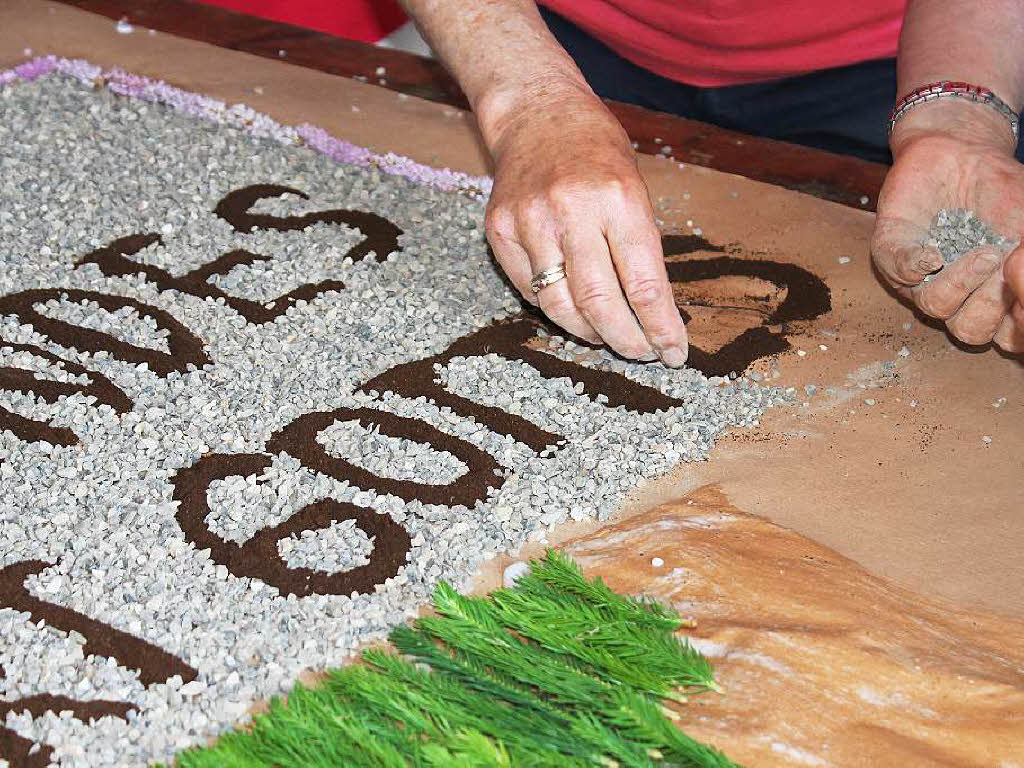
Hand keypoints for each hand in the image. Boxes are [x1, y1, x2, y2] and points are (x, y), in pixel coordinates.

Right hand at [480, 80, 687, 365]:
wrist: (536, 113)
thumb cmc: (597, 151)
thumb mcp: (635, 188)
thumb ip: (640, 248)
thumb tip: (653, 313)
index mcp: (617, 198)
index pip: (643, 283)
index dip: (660, 326)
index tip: (673, 352)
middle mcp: (571, 210)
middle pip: (599, 303)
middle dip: (626, 340)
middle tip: (642, 353)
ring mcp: (529, 221)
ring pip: (558, 306)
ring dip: (588, 333)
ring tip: (606, 335)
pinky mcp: (499, 230)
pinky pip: (528, 290)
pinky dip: (553, 308)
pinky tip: (571, 306)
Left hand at [872, 99, 1023, 350]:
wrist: (961, 151)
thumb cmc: (1001, 191)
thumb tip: (1019, 283)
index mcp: (992, 295)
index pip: (1007, 335)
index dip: (1017, 325)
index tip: (1019, 285)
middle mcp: (956, 293)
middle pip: (970, 331)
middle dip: (990, 306)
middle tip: (1006, 266)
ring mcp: (921, 278)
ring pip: (935, 307)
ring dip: (962, 282)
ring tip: (985, 251)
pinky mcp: (890, 254)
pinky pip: (898, 273)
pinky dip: (916, 265)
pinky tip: (933, 251)